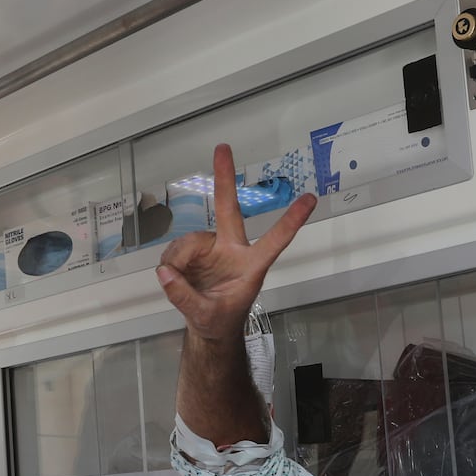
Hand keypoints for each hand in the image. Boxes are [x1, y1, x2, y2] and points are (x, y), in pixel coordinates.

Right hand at [155, 144, 316, 339]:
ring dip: (178, 260)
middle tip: (222, 147)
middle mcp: (233, 250)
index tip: (310, 198)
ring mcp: (212, 248)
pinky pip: (175, 250)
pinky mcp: (194, 252)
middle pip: (228, 210)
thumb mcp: (205, 316)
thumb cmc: (219, 321)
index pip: (274, 241)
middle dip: (225, 179)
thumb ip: (184, 296)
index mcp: (251, 266)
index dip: (291, 220)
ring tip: (179, 282)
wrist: (208, 327)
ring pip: (189, 241)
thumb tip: (165, 273)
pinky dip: (170, 264)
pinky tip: (174, 277)